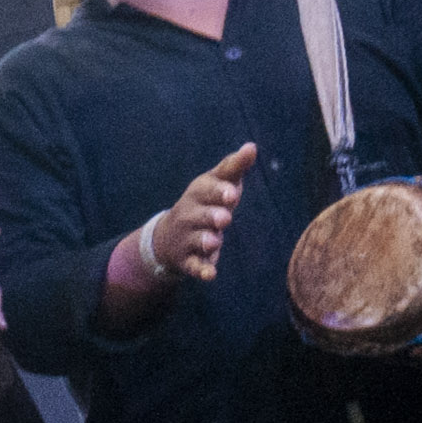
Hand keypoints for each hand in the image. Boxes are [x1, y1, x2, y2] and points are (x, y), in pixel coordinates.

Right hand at [138, 143, 256, 286]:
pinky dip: (201, 270)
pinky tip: (210, 275)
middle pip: (199, 215)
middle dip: (210, 215)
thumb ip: (233, 167)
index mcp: (198, 193)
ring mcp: (187, 238)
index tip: (232, 193)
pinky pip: (193, 266)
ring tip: (214, 241)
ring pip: (196, 240)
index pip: (207, 189)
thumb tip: (252, 147)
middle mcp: (189, 215)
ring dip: (205, 241)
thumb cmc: (203, 204)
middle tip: (224, 218)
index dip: (218, 191)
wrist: (169, 236)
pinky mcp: (188, 260)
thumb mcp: (214, 183)